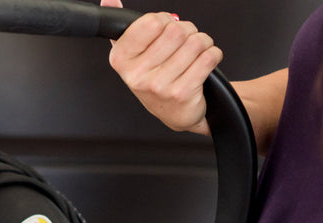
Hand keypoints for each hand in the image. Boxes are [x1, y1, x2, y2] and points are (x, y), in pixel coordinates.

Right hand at [101, 0, 222, 134]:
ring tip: (195, 54)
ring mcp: (159, 87)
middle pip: (176, 30)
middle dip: (187, 31)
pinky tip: (205, 62)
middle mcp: (137, 76)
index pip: (152, 22)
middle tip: (183, 44)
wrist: (175, 113)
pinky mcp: (182, 94)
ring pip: (195, 42)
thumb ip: (124, 27)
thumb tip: (109, 0)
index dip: (164, 21)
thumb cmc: (156, 79)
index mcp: (121, 60)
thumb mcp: (134, 55)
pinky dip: (213, 54)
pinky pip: (208, 58)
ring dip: (202, 42)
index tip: (164, 30)